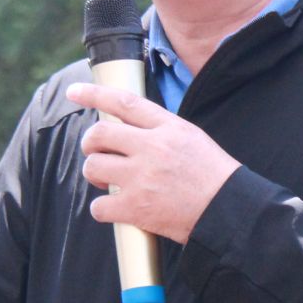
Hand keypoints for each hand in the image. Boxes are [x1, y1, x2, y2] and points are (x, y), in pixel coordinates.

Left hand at [69, 82, 240, 242]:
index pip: (124, 102)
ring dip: (95, 174)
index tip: (74, 91)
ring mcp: (142, 178)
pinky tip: (113, 209)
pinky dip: (101, 209)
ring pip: (93, 167)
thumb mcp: (192, 137)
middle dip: (90, 144)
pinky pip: (99, 206)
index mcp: (167, 128)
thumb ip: (160, 129)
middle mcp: (152, 148)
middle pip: (99, 133)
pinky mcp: (137, 208)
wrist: (229, 210)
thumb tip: (127, 127)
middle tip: (97, 154)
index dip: (94, 93)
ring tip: (109, 183)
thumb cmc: (213, 176)